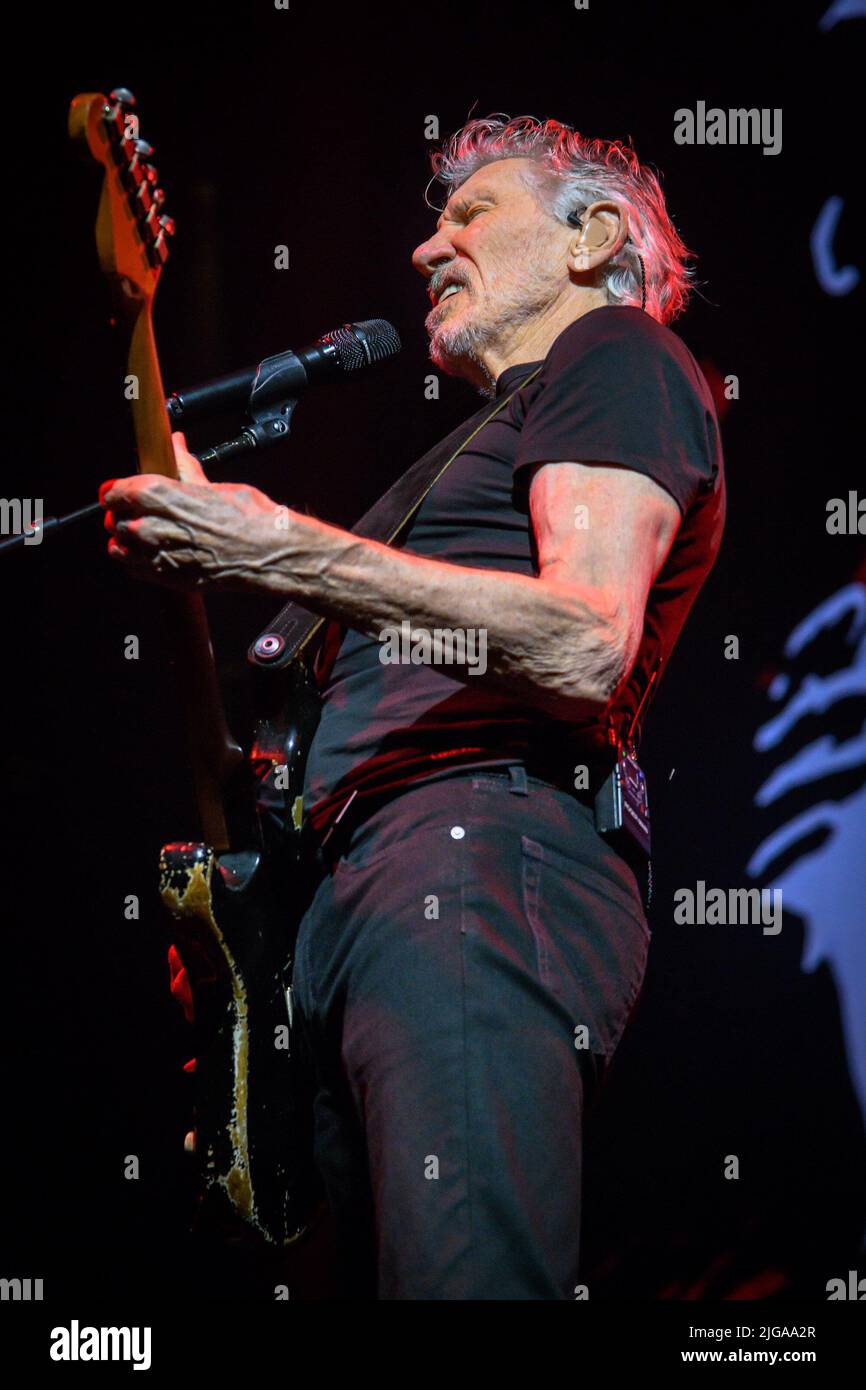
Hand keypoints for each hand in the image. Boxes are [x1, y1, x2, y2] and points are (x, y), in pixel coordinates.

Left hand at [100, 432, 289, 592]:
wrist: (267, 553)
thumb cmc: (247, 518)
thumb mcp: (211, 484)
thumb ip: (184, 466)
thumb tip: (177, 443)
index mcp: (157, 494)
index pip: (112, 492)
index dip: (114, 492)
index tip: (118, 493)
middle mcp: (149, 525)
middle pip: (114, 520)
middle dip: (123, 515)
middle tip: (140, 513)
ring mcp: (155, 555)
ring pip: (119, 547)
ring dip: (126, 540)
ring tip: (143, 536)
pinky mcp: (166, 577)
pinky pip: (134, 569)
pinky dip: (136, 561)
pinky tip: (151, 554)